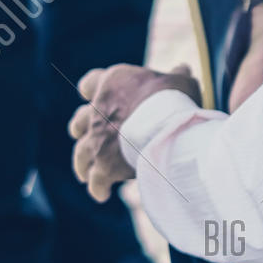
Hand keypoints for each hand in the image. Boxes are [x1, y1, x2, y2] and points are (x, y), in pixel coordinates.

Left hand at [68, 64, 200, 201]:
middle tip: (80, 134)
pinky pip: (96, 180)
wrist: (167, 127)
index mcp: (112, 83)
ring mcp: (97, 139)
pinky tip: (101, 194)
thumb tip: (183, 68)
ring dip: (81, 162)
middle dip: (79, 127)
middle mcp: (98, 110)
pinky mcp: (103, 165)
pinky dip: (97, 187)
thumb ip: (177, 76)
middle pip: (79, 119)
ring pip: (81, 152)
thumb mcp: (181, 82)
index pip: (90, 82)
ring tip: (83, 172)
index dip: (90, 88)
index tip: (89, 92)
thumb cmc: (175, 99)